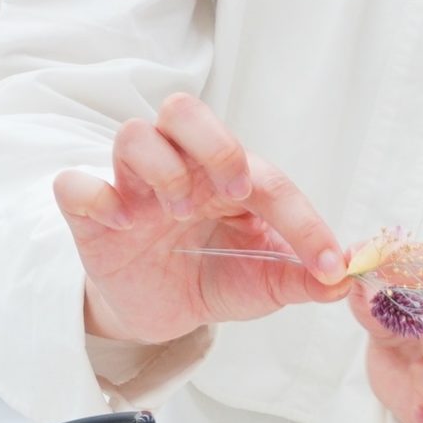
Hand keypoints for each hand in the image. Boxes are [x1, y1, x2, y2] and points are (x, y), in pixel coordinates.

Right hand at [53, 94, 350, 346]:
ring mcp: (132, 186)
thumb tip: (347, 278)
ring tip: (178, 214)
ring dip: (162, 171)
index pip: (269, 178)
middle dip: (214, 144)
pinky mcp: (90, 214)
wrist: (161, 312)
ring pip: (133, 134)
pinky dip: (97, 197)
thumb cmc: (216, 277)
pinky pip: (75, 183)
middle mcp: (181, 168)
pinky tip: (123, 223)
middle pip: (184, 110)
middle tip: (233, 193)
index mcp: (230, 177)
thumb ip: (302, 278)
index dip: (305, 223)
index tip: (327, 264)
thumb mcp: (265, 285)